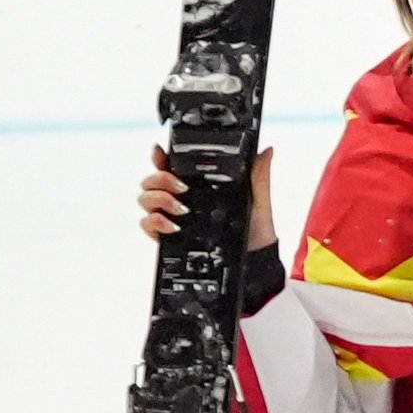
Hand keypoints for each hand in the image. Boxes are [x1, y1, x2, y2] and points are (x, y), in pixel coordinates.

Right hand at [140, 146, 275, 249]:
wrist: (253, 261)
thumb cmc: (254, 231)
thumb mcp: (258, 201)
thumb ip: (258, 177)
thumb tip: (267, 152)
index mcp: (197, 185)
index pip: (170, 166)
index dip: (160, 156)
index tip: (159, 151)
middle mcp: (180, 198)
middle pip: (152, 180)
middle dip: (160, 178)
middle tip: (182, 188)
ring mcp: (170, 216)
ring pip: (145, 199)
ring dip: (158, 198)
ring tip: (181, 208)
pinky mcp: (166, 236)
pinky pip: (146, 224)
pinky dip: (155, 222)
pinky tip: (173, 226)